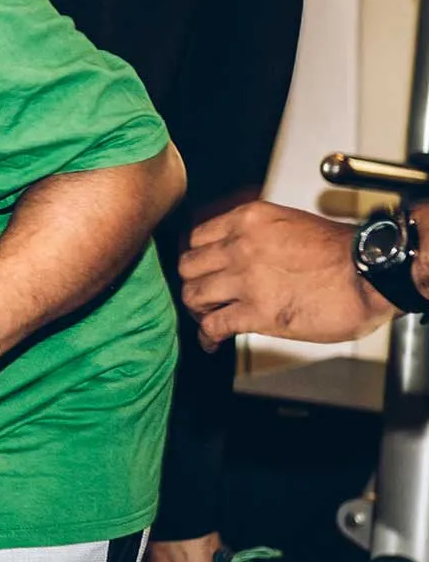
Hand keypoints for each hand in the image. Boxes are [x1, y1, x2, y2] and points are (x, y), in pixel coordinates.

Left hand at [178, 200, 389, 347]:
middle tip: (204, 296)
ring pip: (194, 295)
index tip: (201, 269)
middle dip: (194, 283)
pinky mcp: (258, 312)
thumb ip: (261, 237)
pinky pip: (214, 325)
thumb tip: (244, 255)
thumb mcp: (291, 225)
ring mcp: (246, 279)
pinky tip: (211, 341)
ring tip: (208, 318)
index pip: (197, 237)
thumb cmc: (344, 253)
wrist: (372, 273)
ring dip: (198, 310)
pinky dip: (207, 335)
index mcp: (250, 220)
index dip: (197, 257)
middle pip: (189, 266)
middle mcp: (241, 246)